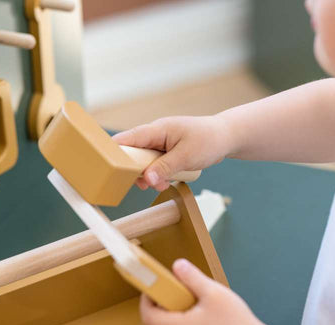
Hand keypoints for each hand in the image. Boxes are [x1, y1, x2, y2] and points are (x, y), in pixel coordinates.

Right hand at [112, 115, 233, 190]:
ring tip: (162, 184)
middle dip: (137, 171)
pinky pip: (155, 166)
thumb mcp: (186, 156)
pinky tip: (168, 181)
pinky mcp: (166, 153)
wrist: (225, 137)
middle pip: (133, 154)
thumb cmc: (208, 140)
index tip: (109, 168)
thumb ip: (165, 168)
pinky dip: (159, 176)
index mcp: (157, 130)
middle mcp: (155, 136)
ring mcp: (160, 145)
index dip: (115, 152)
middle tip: (145, 184)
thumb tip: (146, 179)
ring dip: (150, 177)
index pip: (127, 139)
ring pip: (144, 163)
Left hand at [140, 259, 262, 324]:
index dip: (147, 300)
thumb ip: (192, 278)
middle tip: (182, 295)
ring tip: (199, 310)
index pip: (148, 315)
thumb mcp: (213, 293)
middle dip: (166, 308)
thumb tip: (177, 265)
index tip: (156, 289)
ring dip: (178, 322)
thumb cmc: (234, 323)